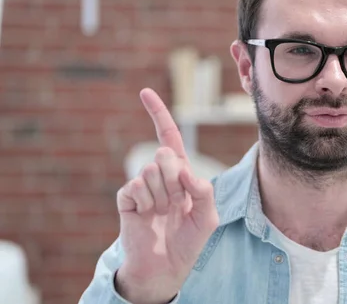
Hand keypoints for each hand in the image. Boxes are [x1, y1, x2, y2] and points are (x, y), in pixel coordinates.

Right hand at [115, 88, 218, 303]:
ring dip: (163, 196)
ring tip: (163, 213)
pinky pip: (137, 187)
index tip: (145, 92)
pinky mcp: (126, 197)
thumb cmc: (189, 239)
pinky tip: (147, 216)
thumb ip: (203, 190)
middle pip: (165, 154)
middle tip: (177, 203)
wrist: (166, 266)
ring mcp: (142, 185)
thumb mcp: (208, 215)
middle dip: (175, 180)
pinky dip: (147, 204)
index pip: (168, 138)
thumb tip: (183, 170)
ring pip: (151, 171)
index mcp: (180, 173)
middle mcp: (159, 175)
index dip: (159, 115)